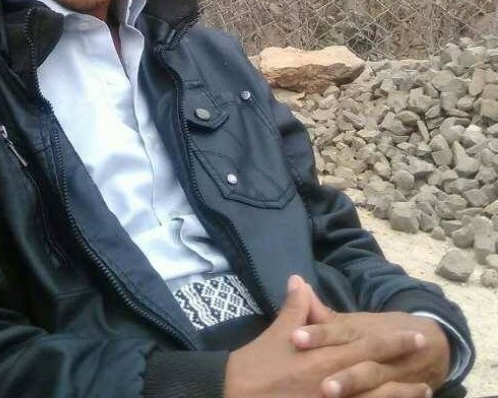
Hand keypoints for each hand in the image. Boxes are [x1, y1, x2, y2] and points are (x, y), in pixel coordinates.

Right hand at [224, 276, 430, 397]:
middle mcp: (335, 382)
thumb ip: (295, 308)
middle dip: (403, 364)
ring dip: (401, 394)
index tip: (414, 334)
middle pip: (379, 372)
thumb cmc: (258, 364)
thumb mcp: (277, 333)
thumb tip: (299, 280)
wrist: (239, 395)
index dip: (392, 341)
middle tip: (426, 355)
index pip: (367, 345)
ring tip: (424, 390)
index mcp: (325, 356)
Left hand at [292, 303, 449, 396]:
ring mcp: (393, 370)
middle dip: (339, 369)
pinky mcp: (405, 387)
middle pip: (358, 356)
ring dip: (356, 384)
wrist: (431, 340)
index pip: (338, 330)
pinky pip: (395, 395)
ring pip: (375, 378)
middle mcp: (376, 348)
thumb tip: (296, 283)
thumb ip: (323, 313)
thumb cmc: (378, 331)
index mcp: (360, 330)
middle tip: (317, 381)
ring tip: (330, 392)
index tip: (295, 337)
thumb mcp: (353, 321)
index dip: (318, 334)